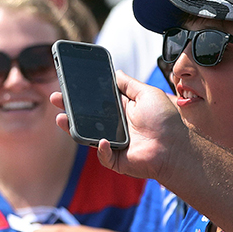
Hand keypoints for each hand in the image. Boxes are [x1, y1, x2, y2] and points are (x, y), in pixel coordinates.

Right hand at [52, 71, 189, 180]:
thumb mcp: (147, 93)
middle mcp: (116, 126)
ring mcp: (114, 143)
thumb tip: (115, 72)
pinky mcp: (115, 159)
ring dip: (72, 127)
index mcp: (122, 110)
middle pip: (86, 117)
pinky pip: (102, 155)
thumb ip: (129, 84)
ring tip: (61, 117)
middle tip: (56, 98)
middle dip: (69, 107)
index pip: (96, 101)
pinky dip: (101, 149)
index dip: (82, 94)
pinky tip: (102, 140)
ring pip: (87, 135)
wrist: (176, 147)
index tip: (69, 85)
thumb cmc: (166, 120)